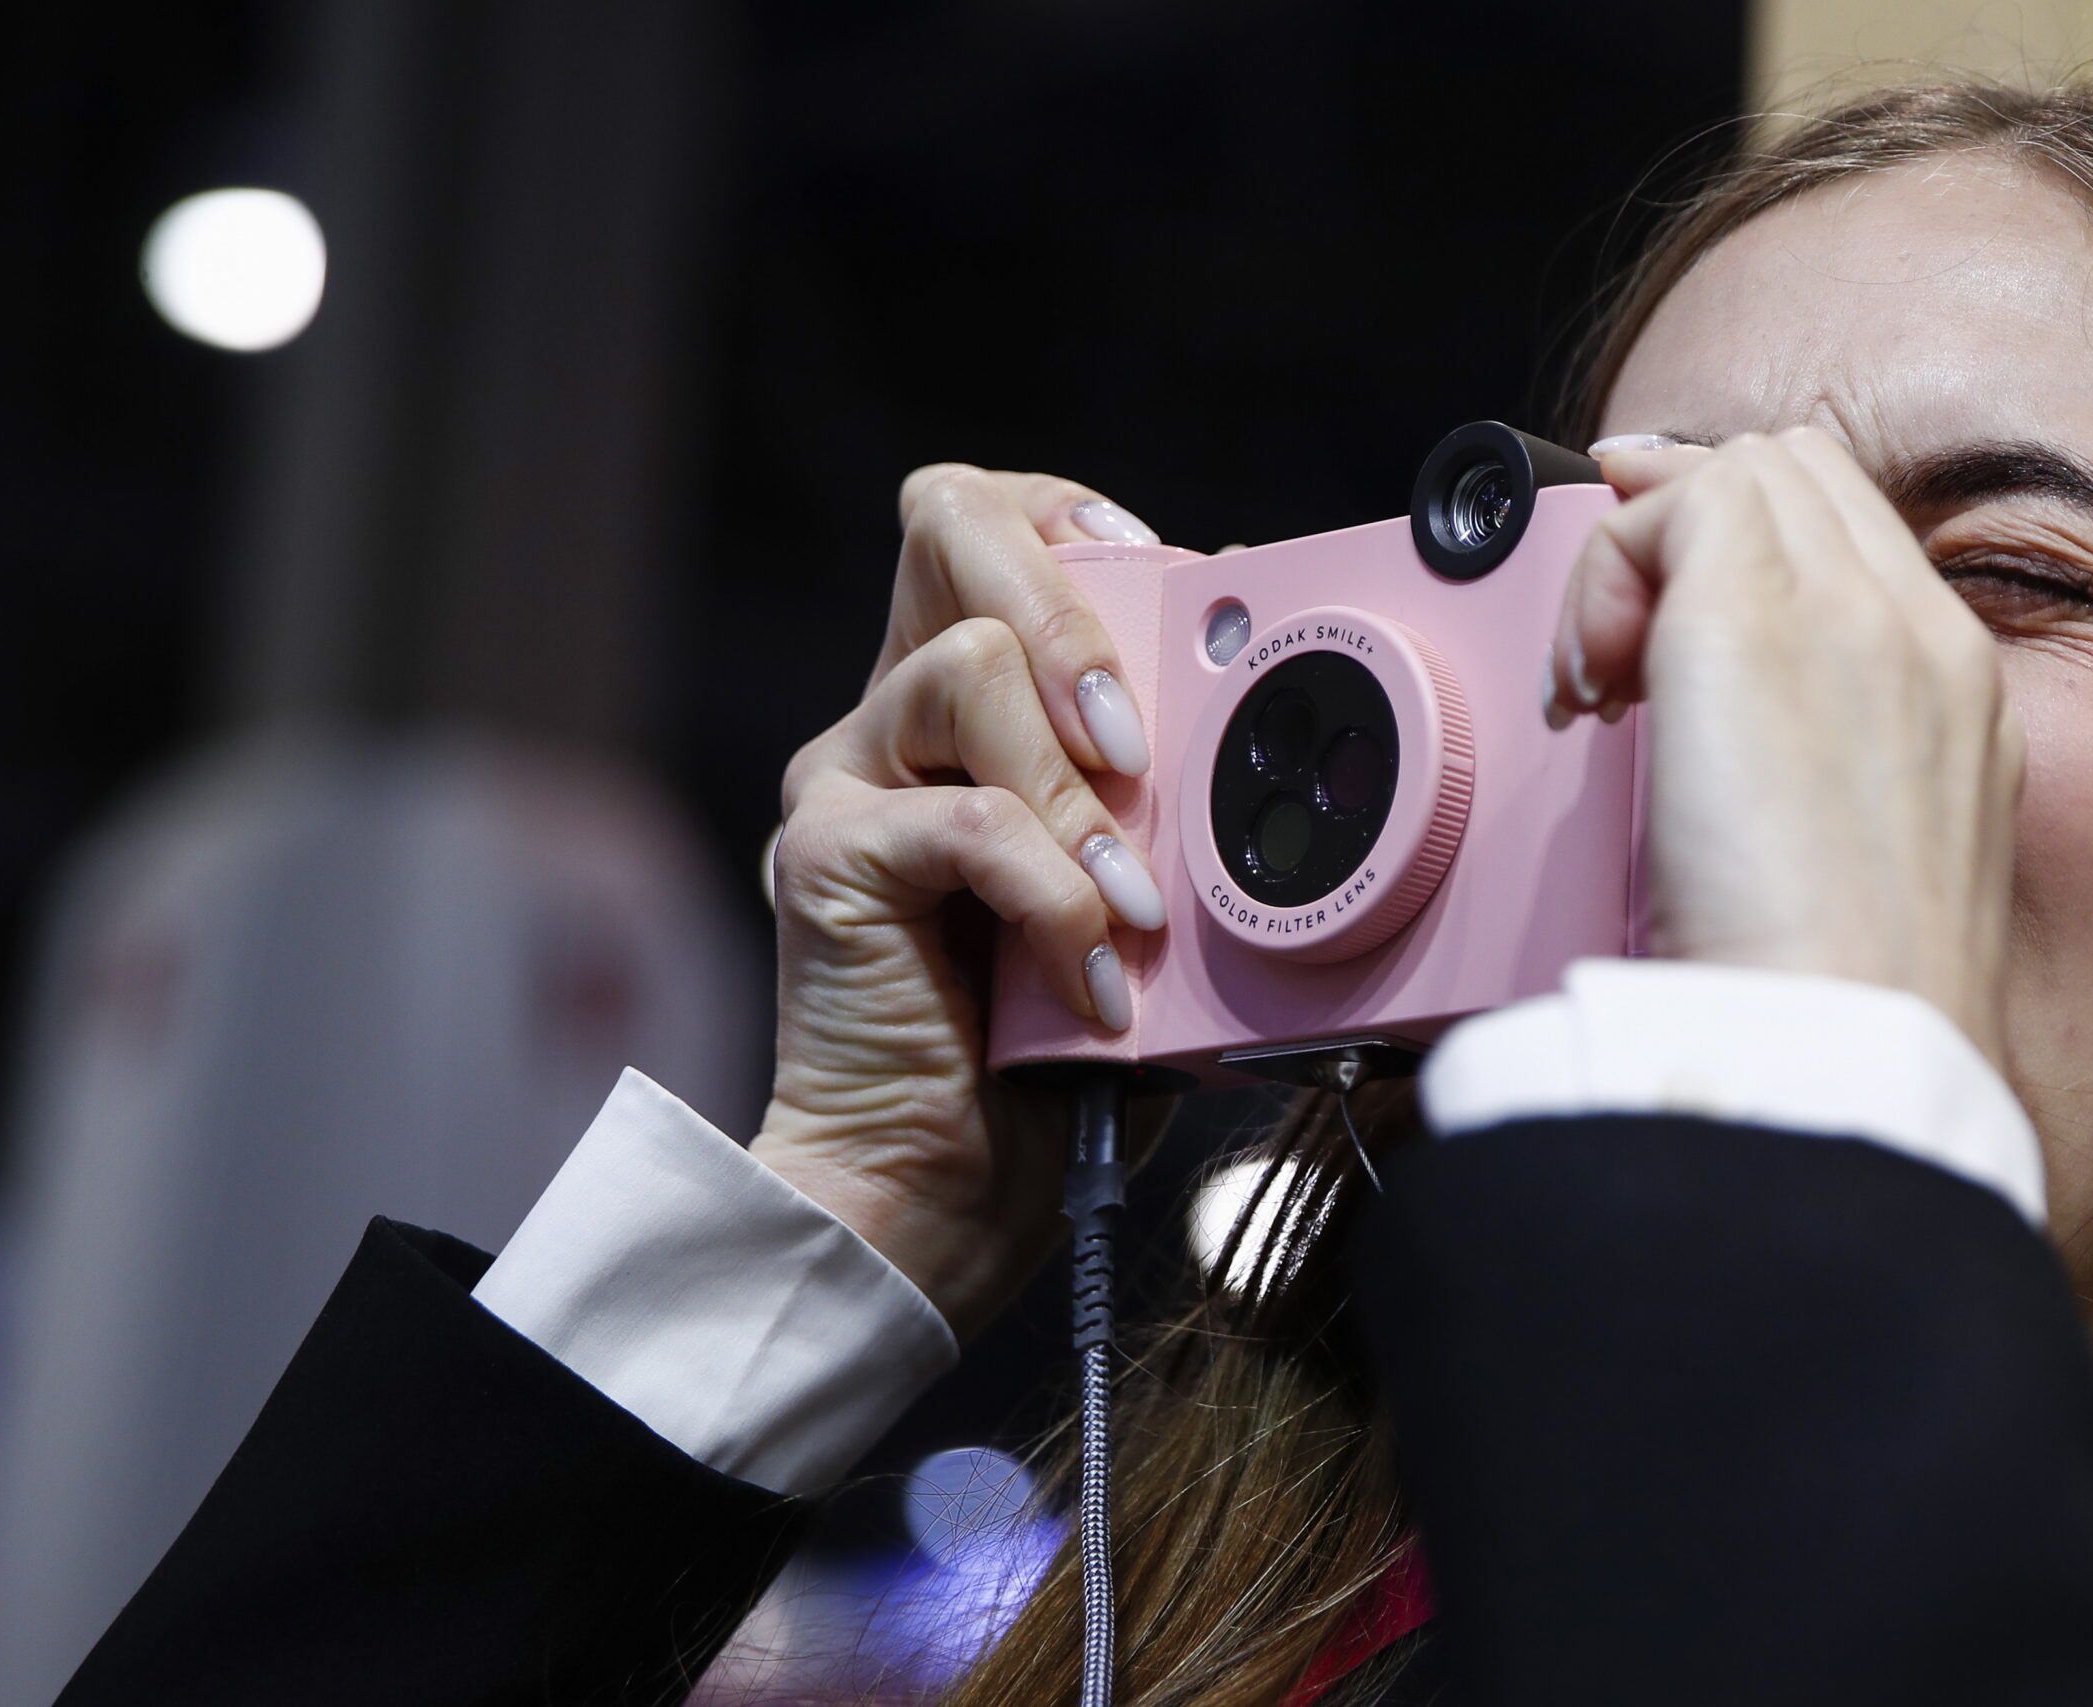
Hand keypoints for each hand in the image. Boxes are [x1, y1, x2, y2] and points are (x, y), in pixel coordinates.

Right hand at [753, 466, 1169, 1338]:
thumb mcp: (1140, 902)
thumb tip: (1265, 721)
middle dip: (1073, 610)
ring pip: (965, 667)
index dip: (1073, 517)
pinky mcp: (826, 856)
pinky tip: (1086, 979)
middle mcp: (895, 719)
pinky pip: (964, 820)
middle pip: (949, 524)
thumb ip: (1169, 808)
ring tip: (1130, 906)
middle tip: (1139, 746)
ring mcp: (848, 778)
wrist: (941, 1194)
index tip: (1171, 580)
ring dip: (1076, 789)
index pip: (991, 521)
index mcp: (968, 708)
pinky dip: (1050, 893)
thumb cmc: (1049, 1058)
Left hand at [1550, 428, 2023, 1069]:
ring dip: (1636, 564)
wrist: (1845, 1033)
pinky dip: (1600, 584)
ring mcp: (1850, 611)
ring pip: (1730, 475)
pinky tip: (1588, 698)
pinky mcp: (1752, 618)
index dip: (1736, 535)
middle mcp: (1922, 630)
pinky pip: (1659, 513)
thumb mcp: (1849, 866)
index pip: (1847, 526)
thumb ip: (1811, 760)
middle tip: (1617, 661)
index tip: (1654, 608)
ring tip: (1602, 691)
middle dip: (1682, 534)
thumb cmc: (1832, 992)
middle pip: (1793, 473)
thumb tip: (1701, 693)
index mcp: (1957, 689)